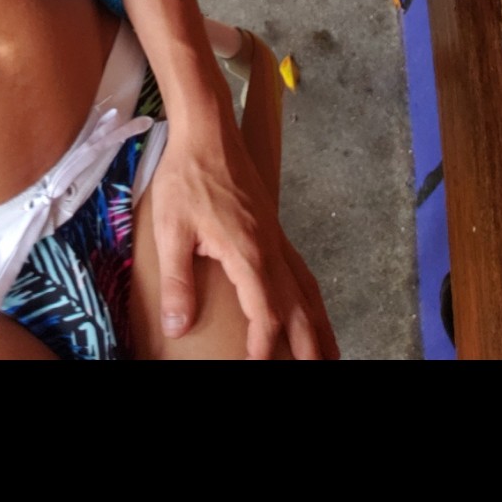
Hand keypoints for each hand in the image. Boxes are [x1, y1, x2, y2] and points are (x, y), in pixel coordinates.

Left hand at [144, 115, 339, 360]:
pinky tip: (309, 305)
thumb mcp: (171, 230)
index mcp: (250, 254)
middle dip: (310, 344)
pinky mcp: (272, 227)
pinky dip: (311, 296)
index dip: (264, 345)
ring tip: (330, 352)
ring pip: (307, 289)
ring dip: (320, 324)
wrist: (208, 132)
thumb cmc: (187, 176)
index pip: (267, 313)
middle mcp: (272, 249)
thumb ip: (177, 281)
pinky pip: (301, 270)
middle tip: (320, 369)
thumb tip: (177, 327)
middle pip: (300, 307)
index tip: (257, 365)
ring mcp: (277, 237)